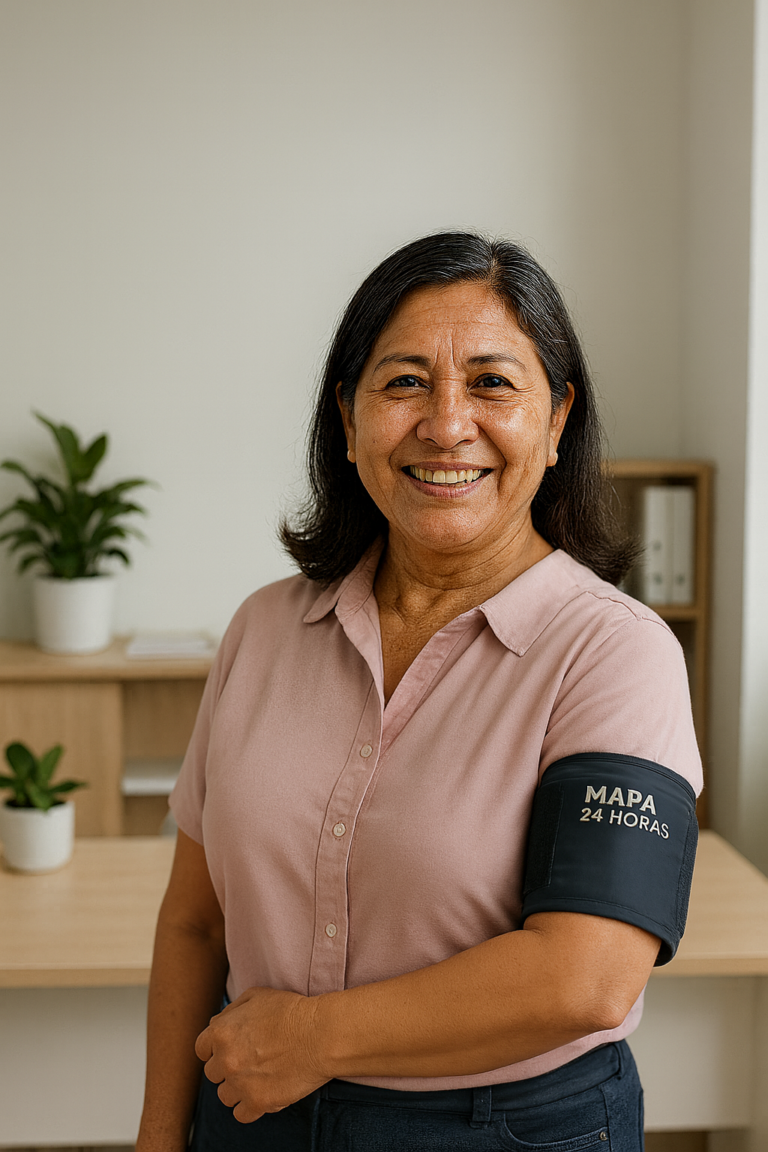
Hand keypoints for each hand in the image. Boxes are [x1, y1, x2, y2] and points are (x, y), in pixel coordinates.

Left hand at [194, 986, 328, 1123]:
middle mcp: (225, 1060)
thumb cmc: (292, 1011)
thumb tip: (217, 1024)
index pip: (201, 1049)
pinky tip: (263, 1092)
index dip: (216, 1048)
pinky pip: (240, 1114)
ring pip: (225, 1096)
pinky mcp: (258, 1103)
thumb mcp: (256, 996)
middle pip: (213, 1073)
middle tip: (250, 1060)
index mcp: (221, 1032)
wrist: (321, 1034)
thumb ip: (230, 1012)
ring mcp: (240, 1084)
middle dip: (228, 1067)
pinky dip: (250, 1106)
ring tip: (259, 1077)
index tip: (230, 1049)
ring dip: (238, 1088)